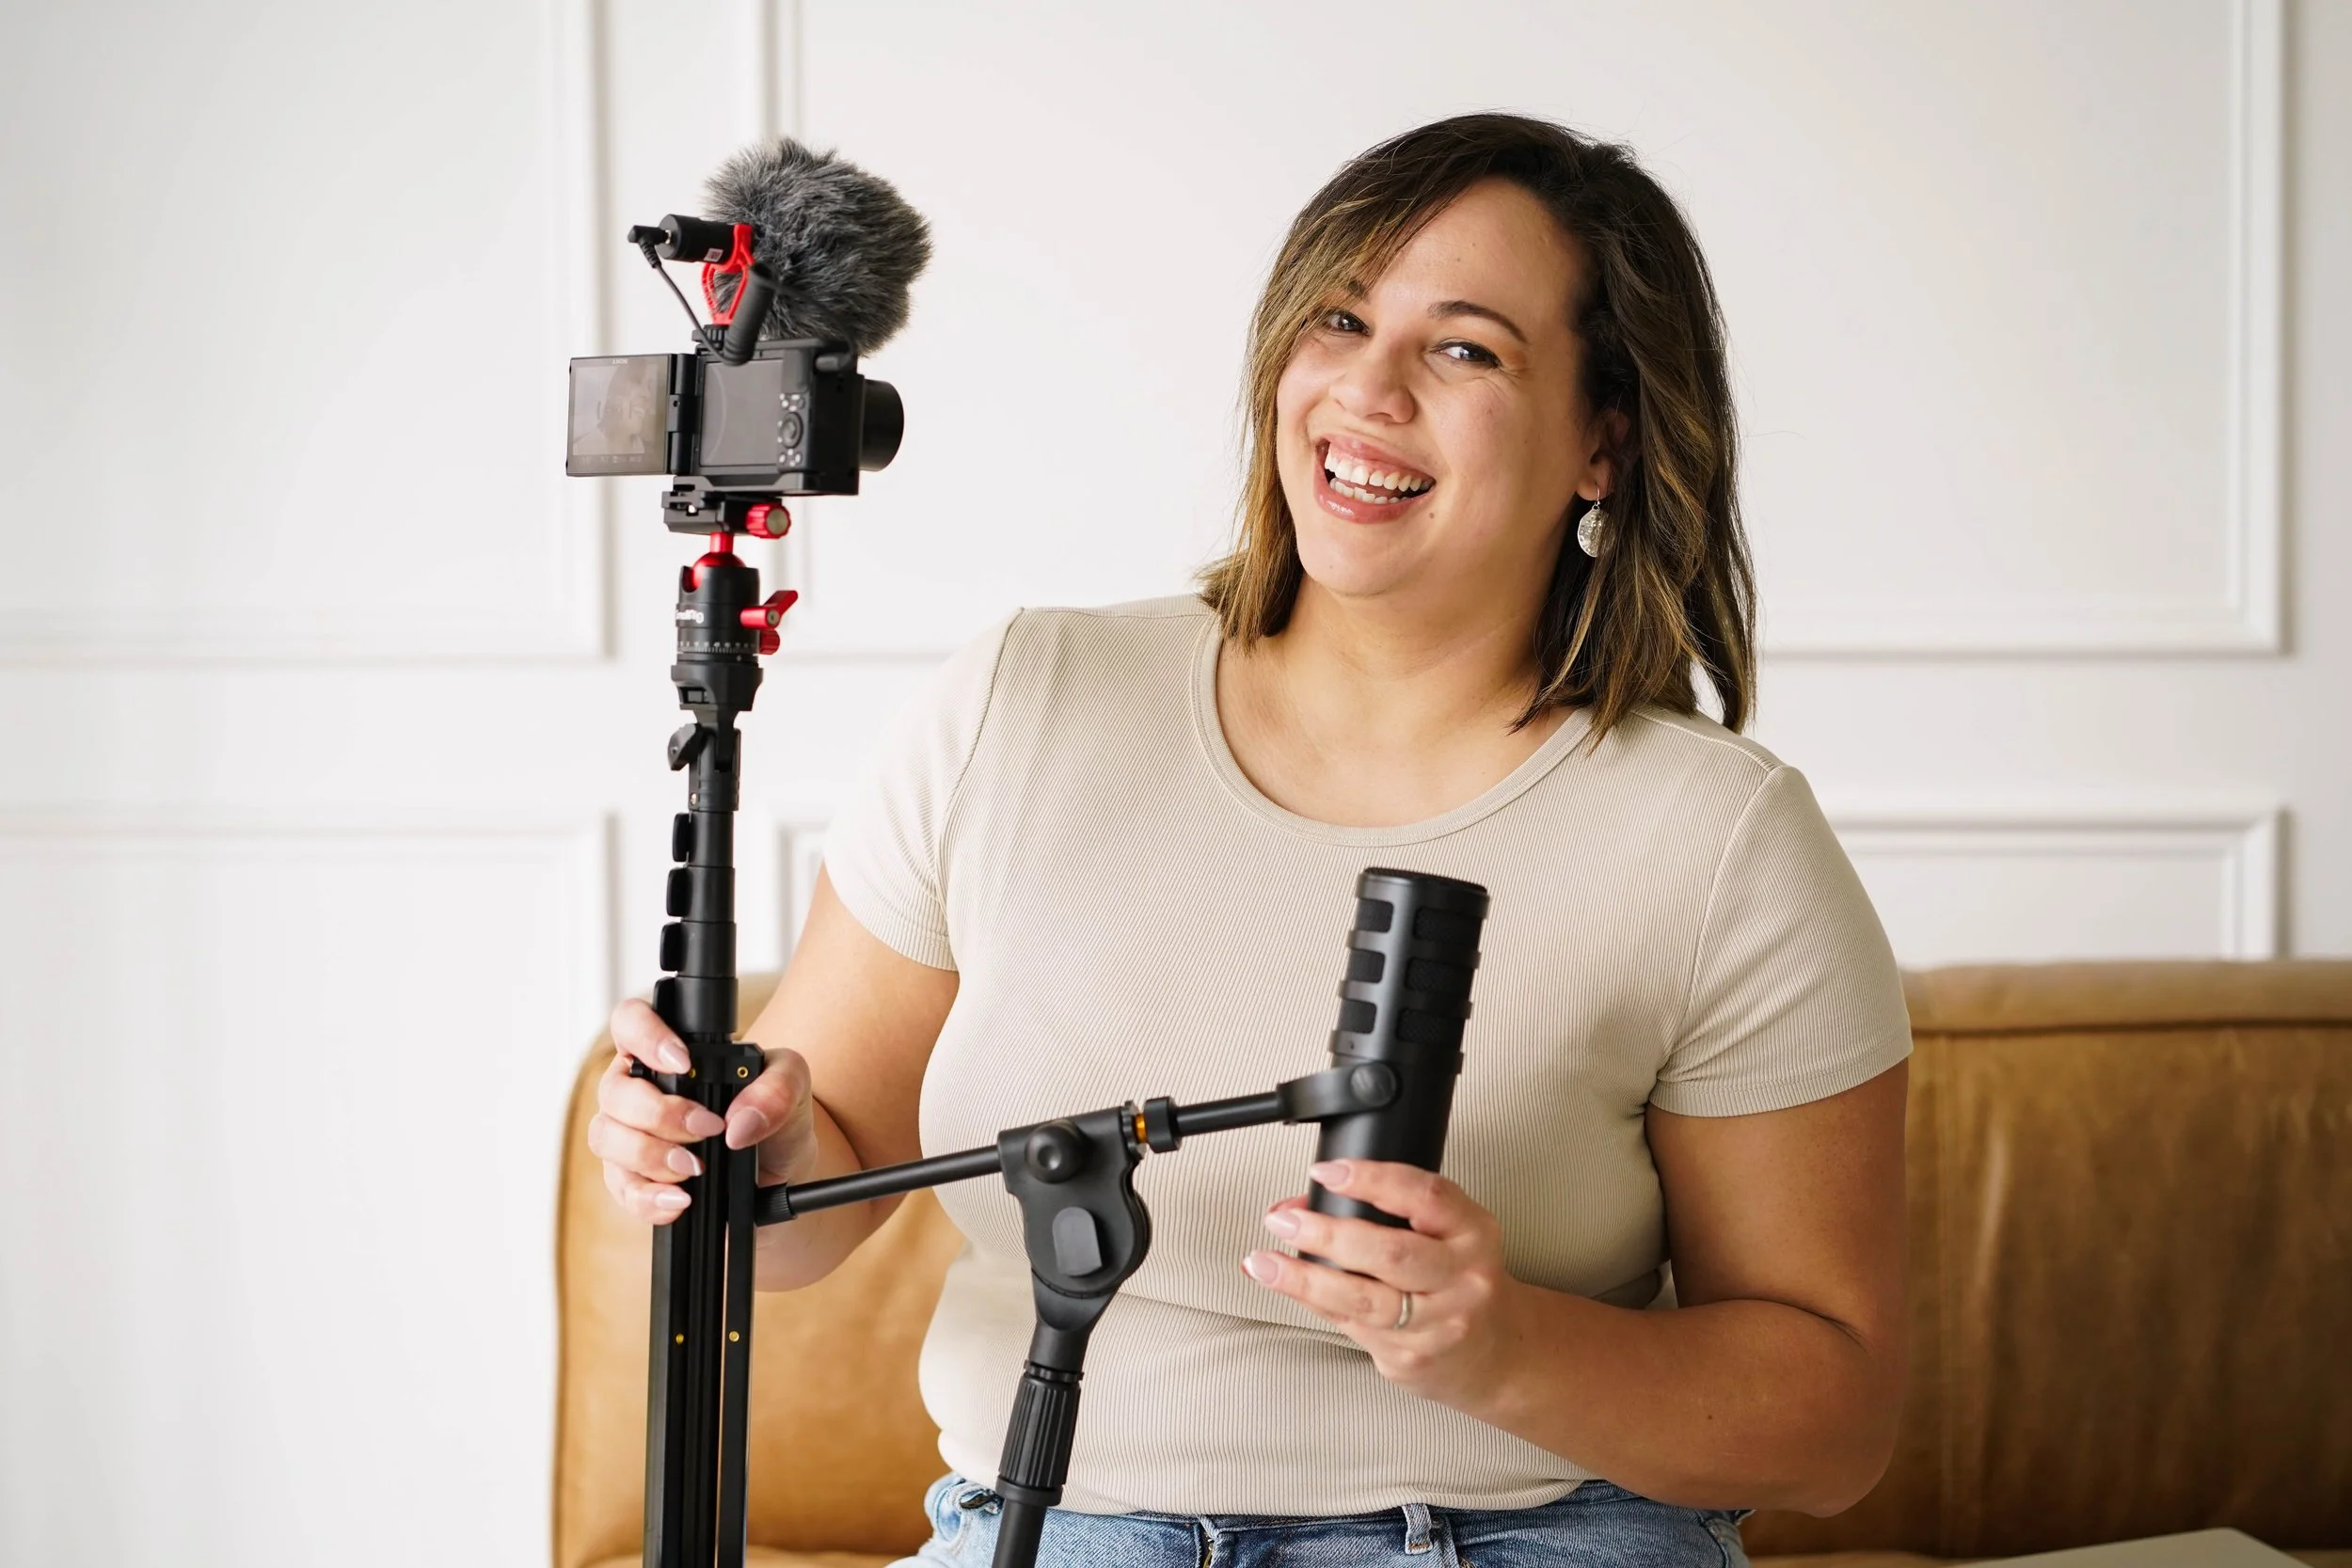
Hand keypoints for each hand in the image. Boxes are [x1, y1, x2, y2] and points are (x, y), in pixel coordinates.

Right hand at [588, 998, 819, 1224]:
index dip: (643, 1036)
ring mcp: (628, 1133)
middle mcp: (639, 1088)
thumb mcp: (793, 1085)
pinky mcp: (631, 1177)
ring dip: (651, 1156)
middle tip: (707, 1128)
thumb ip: (776, 1088)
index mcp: (669, 1051)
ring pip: (607, 1137)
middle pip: (615, 1090)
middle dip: (660, 1114)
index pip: (630, 1021)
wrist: (781, 1168)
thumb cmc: (775, 1113)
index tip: (680, 1062)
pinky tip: (679, 1201)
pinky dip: (648, 1198)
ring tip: (695, 1168)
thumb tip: (738, 1123)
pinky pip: (621, 1188)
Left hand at [1243, 1159, 1526, 1409]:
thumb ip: (1389, 1211)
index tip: (1327, 1172)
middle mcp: (1461, 1279)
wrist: (1495, 1354)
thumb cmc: (1459, 1281)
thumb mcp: (1448, 1233)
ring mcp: (1437, 1325)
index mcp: (1473, 1232)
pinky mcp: (1410, 1358)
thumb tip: (1303, 1201)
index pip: (1426, 1196)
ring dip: (1304, 1279)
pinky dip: (1312, 1302)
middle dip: (1328, 1233)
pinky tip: (1287, 1287)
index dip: (1373, 1180)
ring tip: (1265, 1262)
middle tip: (1285, 1220)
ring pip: (1363, 1300)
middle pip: (1391, 1253)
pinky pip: (1351, 1325)